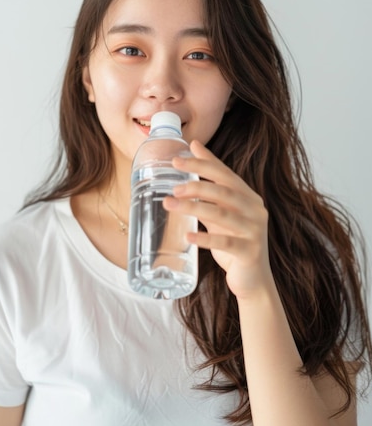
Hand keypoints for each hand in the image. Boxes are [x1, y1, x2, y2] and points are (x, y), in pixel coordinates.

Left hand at [163, 140, 272, 299]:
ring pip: (222, 214)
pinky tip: (188, 236)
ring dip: (193, 208)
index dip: (201, 165)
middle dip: (196, 186)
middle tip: (172, 187)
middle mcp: (255, 209)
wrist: (253, 279)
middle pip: (224, 191)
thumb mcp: (222, 209)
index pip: (224, 174)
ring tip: (169, 205)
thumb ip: (210, 182)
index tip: (176, 160)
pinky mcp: (250, 252)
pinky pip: (226, 243)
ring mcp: (254, 231)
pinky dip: (205, 239)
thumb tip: (194, 145)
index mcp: (248, 196)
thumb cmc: (234, 239)